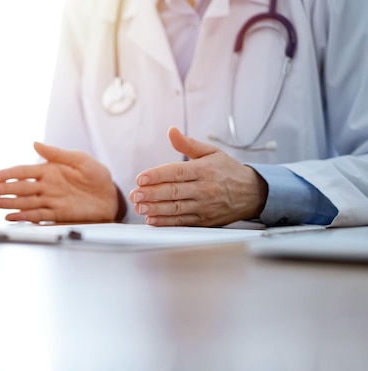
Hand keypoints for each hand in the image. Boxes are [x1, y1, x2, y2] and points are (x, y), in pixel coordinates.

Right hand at [0, 142, 118, 222]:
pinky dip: (24, 217)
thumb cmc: (97, 175)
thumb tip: (35, 144)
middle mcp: (46, 186)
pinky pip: (37, 215)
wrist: (111, 196)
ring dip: (9, 204)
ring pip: (25, 202)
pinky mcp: (57, 214)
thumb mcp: (80, 159)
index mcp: (49, 170)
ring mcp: (50, 200)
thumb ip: (57, 153)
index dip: (8, 174)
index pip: (23, 172)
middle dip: (2, 191)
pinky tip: (12, 217)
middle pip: (20, 188)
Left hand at [129, 127, 267, 226]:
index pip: (177, 172)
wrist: (254, 193)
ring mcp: (205, 206)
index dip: (157, 175)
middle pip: (174, 191)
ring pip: (176, 208)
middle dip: (151, 193)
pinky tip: (152, 219)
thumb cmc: (228, 171)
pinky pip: (182, 222)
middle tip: (134, 194)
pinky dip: (166, 222)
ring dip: (155, 209)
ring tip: (139, 207)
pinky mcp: (205, 220)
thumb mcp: (212, 152)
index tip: (140, 178)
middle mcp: (204, 188)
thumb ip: (188, 144)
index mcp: (204, 170)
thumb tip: (171, 131)